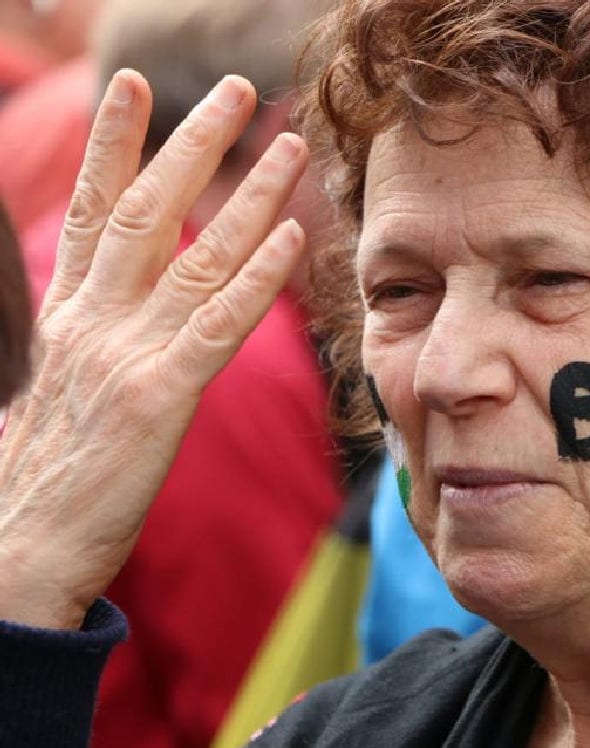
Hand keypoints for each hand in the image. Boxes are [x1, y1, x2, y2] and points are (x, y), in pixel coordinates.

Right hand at [0, 70, 309, 629]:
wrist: (23, 547)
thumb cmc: (52, 472)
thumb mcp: (67, 385)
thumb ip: (98, 335)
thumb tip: (122, 305)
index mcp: (70, 315)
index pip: (91, 210)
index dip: (109, 143)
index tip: (130, 86)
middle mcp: (94, 320)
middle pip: (145, 210)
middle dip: (191, 143)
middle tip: (235, 89)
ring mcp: (126, 353)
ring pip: (193, 253)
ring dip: (248, 194)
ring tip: (287, 146)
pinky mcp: (160, 397)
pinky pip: (219, 324)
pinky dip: (258, 277)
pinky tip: (292, 235)